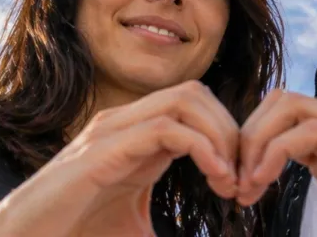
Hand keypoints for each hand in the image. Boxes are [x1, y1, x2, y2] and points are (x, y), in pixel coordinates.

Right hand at [0, 80, 238, 236]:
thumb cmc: (76, 232)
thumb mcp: (134, 222)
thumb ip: (166, 215)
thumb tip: (204, 230)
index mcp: (136, 134)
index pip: (195, 104)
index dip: (227, 133)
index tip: (239, 177)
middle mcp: (125, 123)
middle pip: (196, 93)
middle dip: (229, 130)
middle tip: (240, 176)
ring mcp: (112, 131)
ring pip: (185, 100)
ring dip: (220, 136)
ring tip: (228, 178)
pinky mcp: (103, 150)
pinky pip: (166, 128)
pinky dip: (202, 147)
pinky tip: (213, 176)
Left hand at [237, 89, 316, 236]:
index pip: (280, 116)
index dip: (249, 145)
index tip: (236, 189)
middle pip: (277, 101)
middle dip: (244, 136)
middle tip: (232, 182)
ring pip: (287, 105)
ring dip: (254, 141)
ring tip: (245, 185)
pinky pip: (306, 132)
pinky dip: (272, 153)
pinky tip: (262, 183)